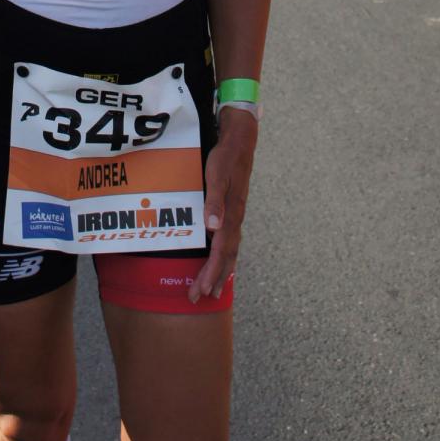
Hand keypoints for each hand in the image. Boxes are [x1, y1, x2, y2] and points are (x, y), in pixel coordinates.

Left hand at [189, 109, 257, 301]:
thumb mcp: (216, 177)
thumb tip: (212, 230)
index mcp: (232, 216)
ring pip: (229, 252)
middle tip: (198, 298)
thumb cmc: (225, 159)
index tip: (200, 291)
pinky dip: (223, 256)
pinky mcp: (233, 211)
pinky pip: (229, 241)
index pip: (220, 253)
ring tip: (210, 289)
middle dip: (212, 279)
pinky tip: (219, 261)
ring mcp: (236, 217)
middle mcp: (235, 220)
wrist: (241, 143)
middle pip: (226, 258)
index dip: (210, 273)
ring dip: (219, 271)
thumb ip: (214, 202)